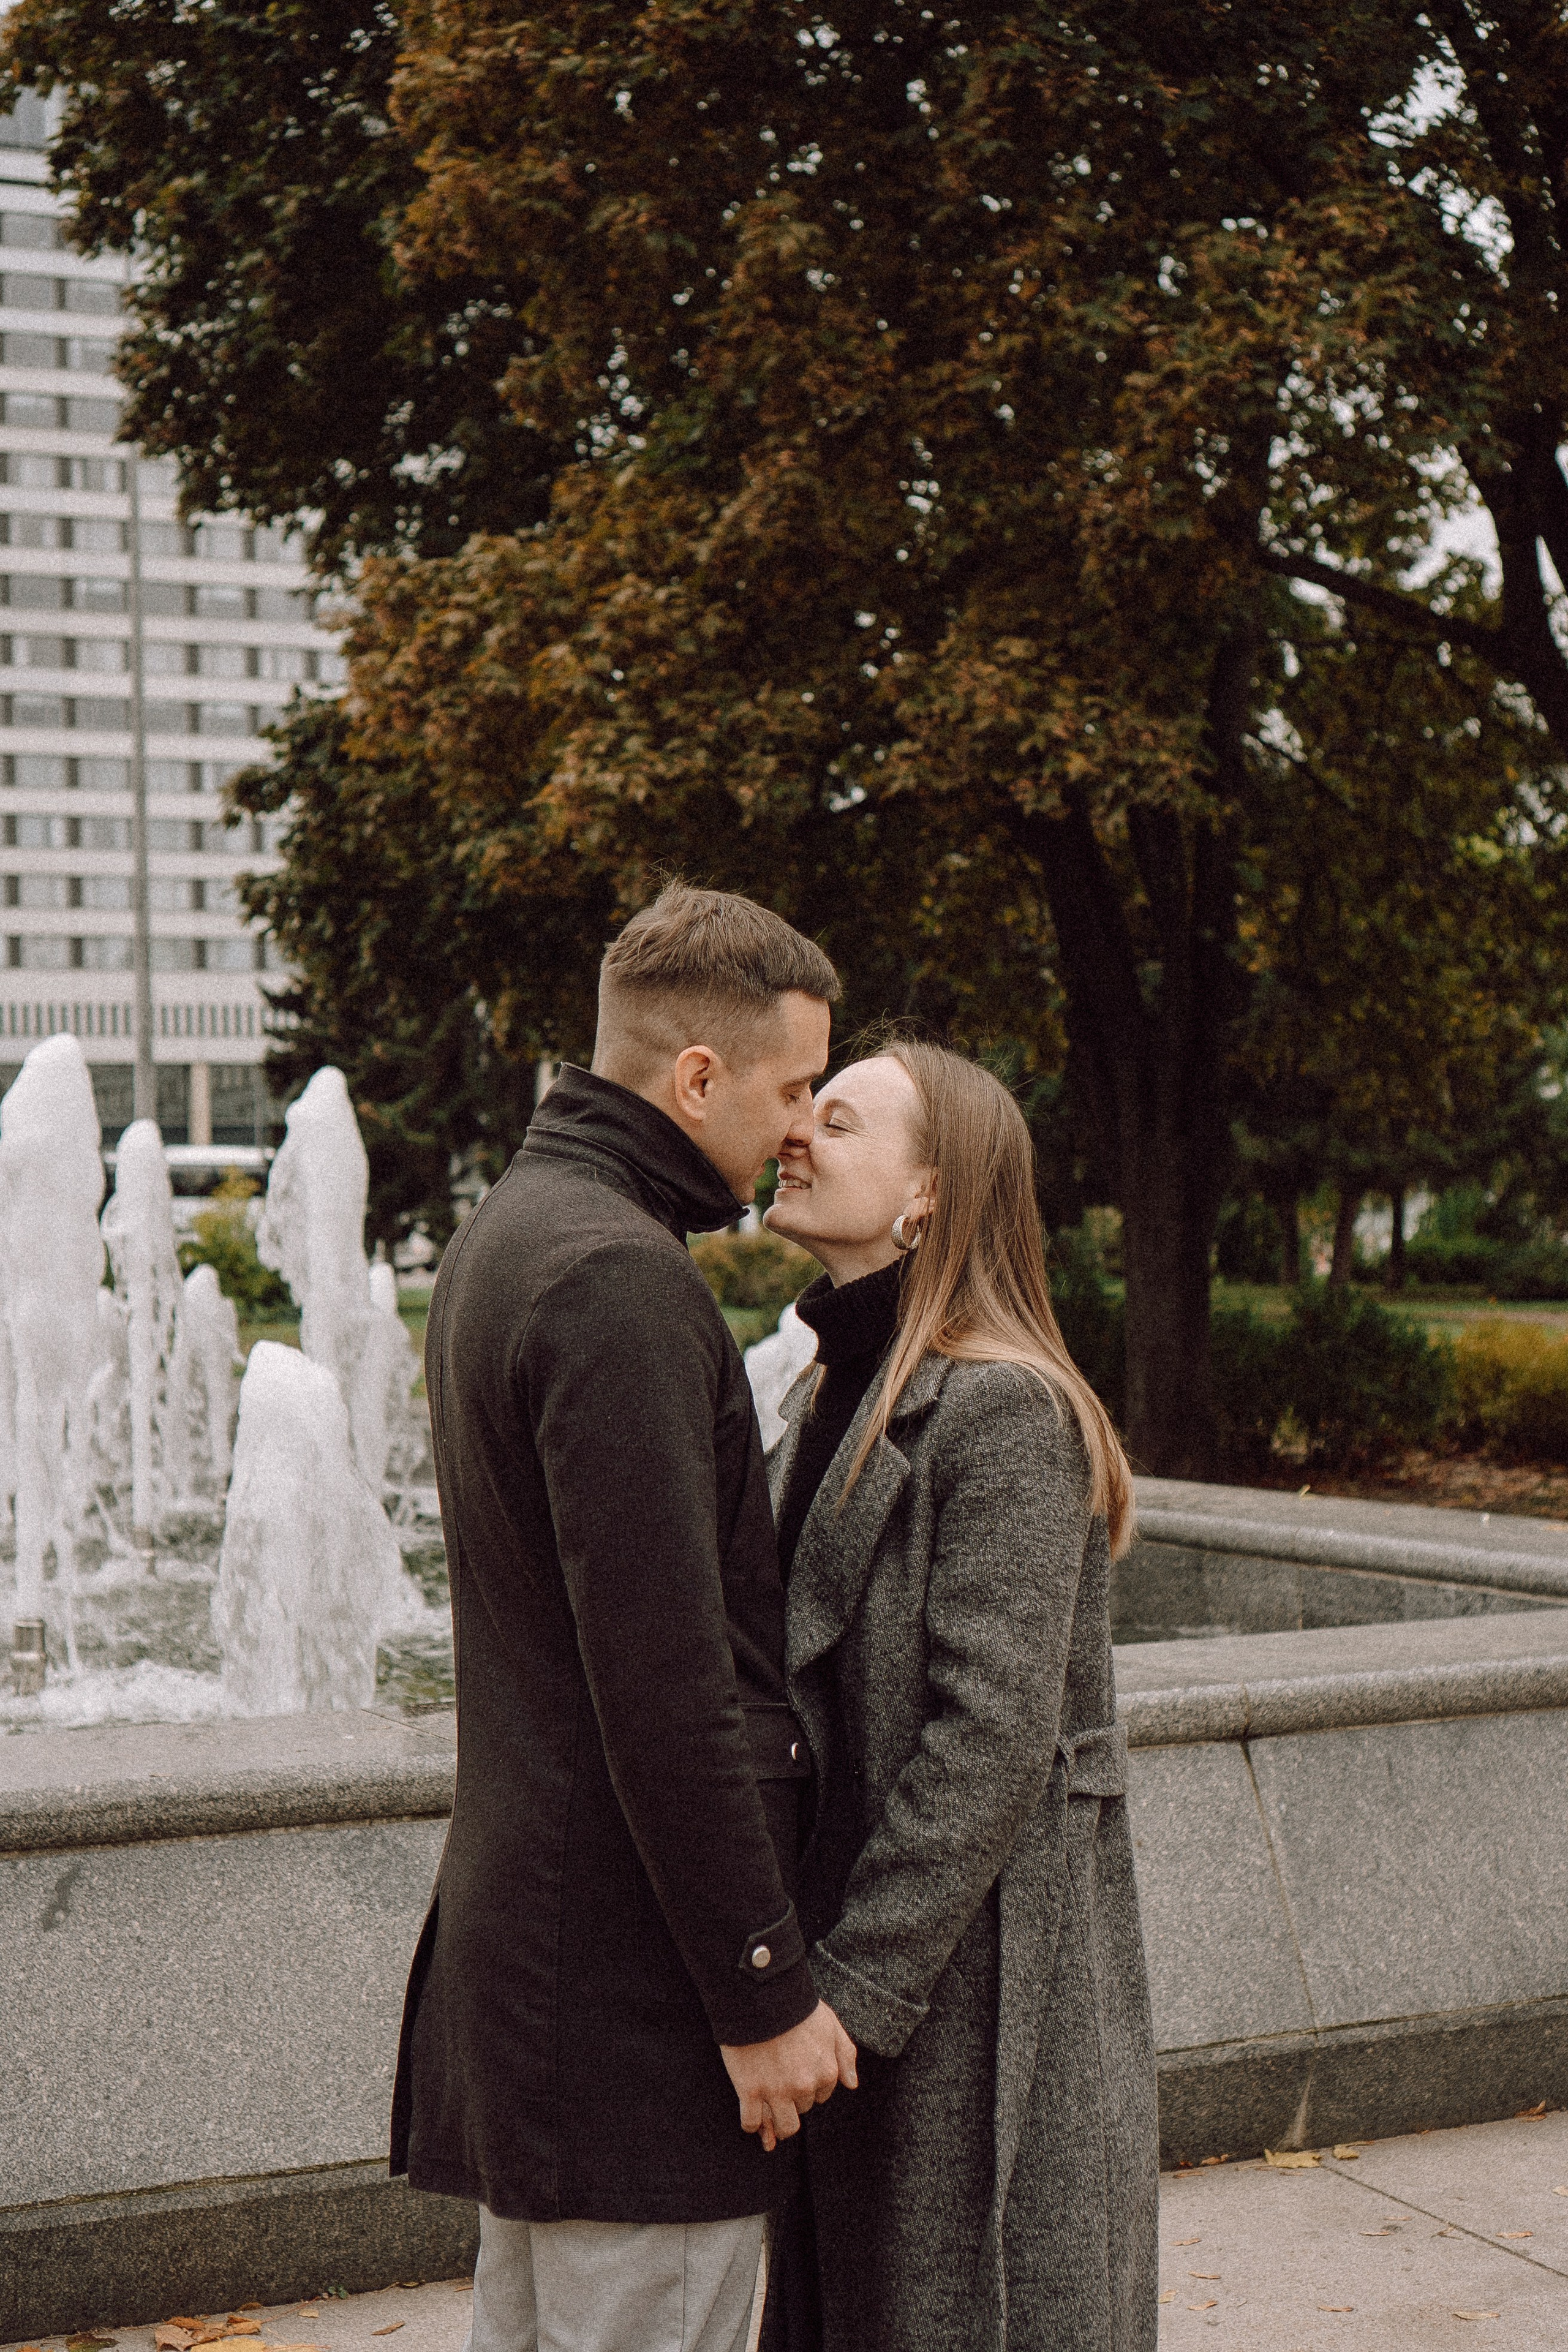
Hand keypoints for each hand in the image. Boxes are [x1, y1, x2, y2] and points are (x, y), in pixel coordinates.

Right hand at [721, 2000, 858, 2151]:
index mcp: (826, 2072)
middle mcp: (804, 2087)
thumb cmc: (796, 2007)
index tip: (797, 2072)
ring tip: (770, 2113)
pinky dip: (752, 2124)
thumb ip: (844, 2054)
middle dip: (794, 2099)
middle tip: (780, 2082)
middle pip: (802, 2109)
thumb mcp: (830, 2025)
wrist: (762, 1996)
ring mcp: (777, 2091)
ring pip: (784, 2126)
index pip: (821, 2096)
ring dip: (778, 2123)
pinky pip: (751, 2122)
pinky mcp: (750, 2091)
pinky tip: (752, 2117)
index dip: (809, 2085)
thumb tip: (852, 2084)